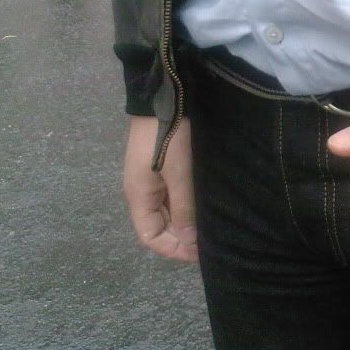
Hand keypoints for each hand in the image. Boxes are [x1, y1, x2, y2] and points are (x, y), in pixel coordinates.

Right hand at [122, 116, 197, 261]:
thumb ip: (182, 208)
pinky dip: (185, 206)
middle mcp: (142, 192)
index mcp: (139, 196)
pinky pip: (171, 196)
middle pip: (158, 226)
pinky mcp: (162, 167)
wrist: (164, 97)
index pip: (150, 237)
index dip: (173, 249)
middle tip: (211, 241)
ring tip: (210, 227)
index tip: (200, 253)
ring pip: (166, 212)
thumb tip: (187, 240)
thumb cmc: (169, 138)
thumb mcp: (179, 174)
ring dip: (184, 223)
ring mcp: (151, 179)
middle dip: (181, 238)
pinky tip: (203, 206)